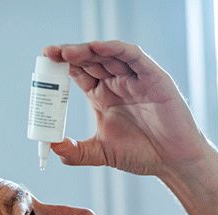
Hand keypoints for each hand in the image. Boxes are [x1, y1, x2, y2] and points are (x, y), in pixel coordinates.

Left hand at [42, 40, 210, 175]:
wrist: (173, 162)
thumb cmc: (143, 155)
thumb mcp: (102, 153)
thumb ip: (77, 152)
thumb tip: (52, 148)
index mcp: (104, 97)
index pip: (79, 73)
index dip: (62, 65)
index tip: (44, 63)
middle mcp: (118, 84)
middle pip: (90, 60)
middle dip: (70, 54)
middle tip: (50, 54)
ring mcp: (135, 79)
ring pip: (109, 55)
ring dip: (88, 50)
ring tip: (68, 52)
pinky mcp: (153, 77)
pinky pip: (133, 56)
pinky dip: (115, 49)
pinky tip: (98, 48)